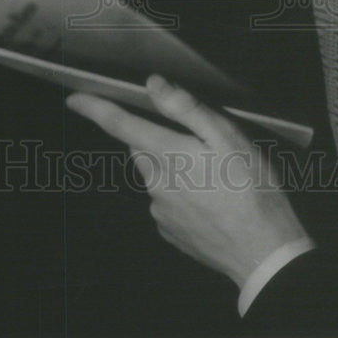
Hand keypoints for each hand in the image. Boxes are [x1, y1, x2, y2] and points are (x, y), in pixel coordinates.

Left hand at [66, 75, 308, 288]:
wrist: (264, 253)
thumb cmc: (251, 188)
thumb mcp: (228, 137)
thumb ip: (187, 109)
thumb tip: (152, 84)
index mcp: (167, 154)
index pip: (120, 124)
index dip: (94, 108)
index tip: (74, 98)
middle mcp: (155, 183)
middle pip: (142, 149)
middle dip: (156, 138)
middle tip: (195, 140)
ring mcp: (160, 211)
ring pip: (156, 176)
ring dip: (173, 168)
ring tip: (213, 174)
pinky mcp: (170, 232)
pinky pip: (167, 202)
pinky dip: (181, 194)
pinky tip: (210, 199)